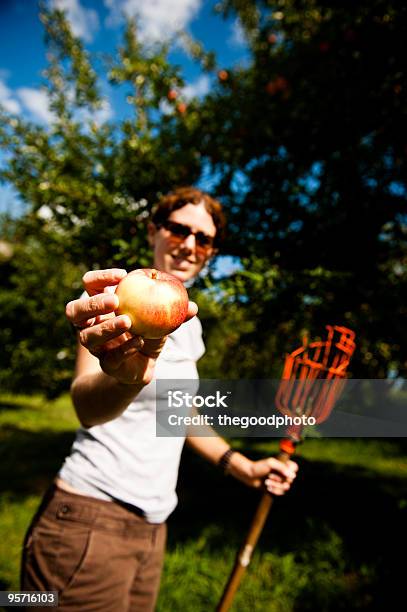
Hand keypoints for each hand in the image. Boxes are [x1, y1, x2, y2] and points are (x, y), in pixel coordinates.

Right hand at [65, 268, 197, 384]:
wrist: (144, 364)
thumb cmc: (150, 332)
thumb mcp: (162, 318)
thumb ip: (175, 311)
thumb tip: (192, 307)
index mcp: (100, 304)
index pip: (90, 284)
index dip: (100, 277)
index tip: (122, 275)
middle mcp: (91, 324)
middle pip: (74, 310)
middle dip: (92, 303)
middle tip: (115, 301)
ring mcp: (95, 345)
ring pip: (87, 337)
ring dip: (107, 328)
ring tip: (128, 322)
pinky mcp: (105, 364)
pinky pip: (110, 357)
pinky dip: (124, 348)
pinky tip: (139, 342)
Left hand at [229, 453, 297, 495]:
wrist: (249, 476)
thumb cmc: (259, 467)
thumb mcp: (270, 464)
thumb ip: (282, 468)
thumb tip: (293, 476)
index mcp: (283, 464)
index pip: (294, 468)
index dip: (291, 471)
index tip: (285, 472)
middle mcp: (283, 473)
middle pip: (290, 479)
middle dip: (279, 479)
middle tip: (269, 476)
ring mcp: (280, 481)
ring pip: (286, 487)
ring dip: (276, 486)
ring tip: (266, 482)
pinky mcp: (277, 489)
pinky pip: (281, 493)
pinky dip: (275, 491)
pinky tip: (268, 488)